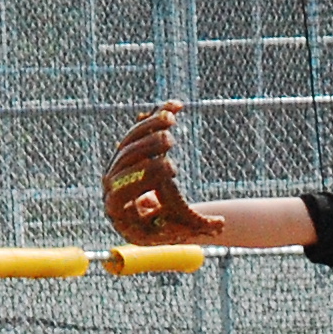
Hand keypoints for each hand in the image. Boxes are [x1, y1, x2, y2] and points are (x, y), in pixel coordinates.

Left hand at [103, 101, 227, 245]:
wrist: (153, 215)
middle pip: (123, 161)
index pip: (119, 191)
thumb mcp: (184, 227)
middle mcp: (112, 183)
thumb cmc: (168, 225)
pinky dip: (157, 114)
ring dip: (150, 126)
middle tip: (170, 141)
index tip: (170, 167)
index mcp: (118, 208)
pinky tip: (177, 106)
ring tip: (171, 118)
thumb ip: (200, 228)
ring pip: (130, 140)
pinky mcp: (129, 146)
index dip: (140, 178)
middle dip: (146, 147)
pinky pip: (139, 127)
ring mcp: (118, 163)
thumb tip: (221, 225)